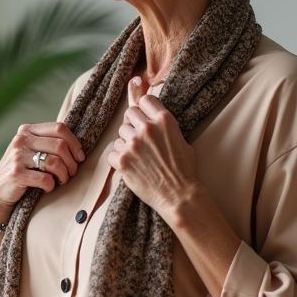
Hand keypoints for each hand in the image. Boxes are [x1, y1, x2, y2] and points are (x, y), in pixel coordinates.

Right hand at [0, 122, 84, 226]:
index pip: (59, 128)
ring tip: (61, 181)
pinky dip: (51, 186)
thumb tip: (77, 147)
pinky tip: (48, 188)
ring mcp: (17, 156)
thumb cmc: (21, 171)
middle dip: (72, 162)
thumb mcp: (30, 151)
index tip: (79, 157)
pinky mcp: (16, 174)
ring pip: (55, 162)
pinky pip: (46, 179)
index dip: (75, 143)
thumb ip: (47, 143)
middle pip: (60, 145)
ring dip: (64, 175)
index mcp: (27, 130)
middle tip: (71, 173)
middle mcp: (21, 140)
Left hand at [108, 77, 197, 219]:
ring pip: (119, 134)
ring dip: (125, 144)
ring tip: (137, 157)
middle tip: (139, 139)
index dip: (143, 110)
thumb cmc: (183, 170)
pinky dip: (118, 160)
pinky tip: (130, 166)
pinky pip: (112, 153)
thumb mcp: (182, 140)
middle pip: (129, 114)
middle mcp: (147, 128)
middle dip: (132, 125)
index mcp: (164, 120)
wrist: (178, 195)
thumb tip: (153, 119)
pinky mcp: (123, 160)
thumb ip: (165, 127)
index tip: (143, 117)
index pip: (144, 101)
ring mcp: (133, 144)